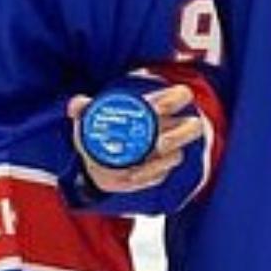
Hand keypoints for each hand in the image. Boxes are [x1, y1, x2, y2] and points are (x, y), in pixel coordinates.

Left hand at [69, 84, 206, 195]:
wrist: (95, 162)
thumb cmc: (100, 130)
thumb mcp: (88, 117)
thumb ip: (83, 107)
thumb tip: (77, 105)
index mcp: (157, 106)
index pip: (181, 95)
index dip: (175, 99)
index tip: (156, 109)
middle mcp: (169, 127)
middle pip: (194, 126)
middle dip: (180, 135)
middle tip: (159, 144)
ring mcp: (167, 151)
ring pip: (178, 155)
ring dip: (161, 162)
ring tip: (138, 168)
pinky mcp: (160, 170)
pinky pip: (162, 174)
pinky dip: (148, 175)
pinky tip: (131, 175)